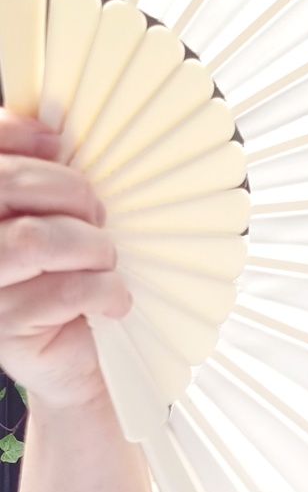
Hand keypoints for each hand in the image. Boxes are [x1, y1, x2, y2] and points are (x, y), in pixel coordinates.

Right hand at [0, 110, 129, 409]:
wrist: (67, 358)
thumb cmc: (64, 277)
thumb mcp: (56, 220)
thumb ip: (43, 179)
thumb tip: (51, 133)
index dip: (14, 134)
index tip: (58, 142)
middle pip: (8, 186)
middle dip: (71, 192)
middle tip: (97, 215)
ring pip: (35, 239)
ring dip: (90, 244)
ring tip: (104, 260)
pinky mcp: (3, 326)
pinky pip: (64, 290)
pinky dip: (104, 289)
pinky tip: (112, 299)